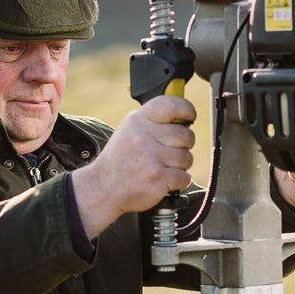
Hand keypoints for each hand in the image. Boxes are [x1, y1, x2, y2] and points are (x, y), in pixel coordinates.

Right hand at [70, 95, 196, 237]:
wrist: (103, 188)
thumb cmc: (122, 160)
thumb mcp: (130, 131)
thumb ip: (153, 122)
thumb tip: (184, 119)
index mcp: (138, 120)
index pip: (170, 105)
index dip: (186, 109)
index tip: (190, 116)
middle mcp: (144, 136)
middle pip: (186, 135)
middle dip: (183, 146)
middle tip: (169, 153)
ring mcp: (151, 157)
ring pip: (187, 158)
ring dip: (179, 166)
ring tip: (161, 168)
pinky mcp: (157, 177)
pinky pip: (185, 177)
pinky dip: (178, 181)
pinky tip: (163, 180)